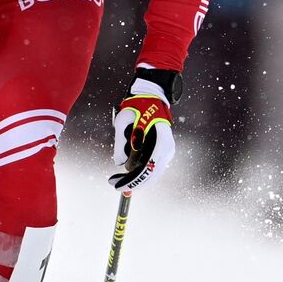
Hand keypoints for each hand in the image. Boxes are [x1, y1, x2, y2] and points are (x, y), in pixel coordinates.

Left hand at [109, 70, 179, 190]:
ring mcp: (168, 151)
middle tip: (114, 184)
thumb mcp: (123, 121)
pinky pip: (153, 167)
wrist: (151, 96)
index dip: (131, 180)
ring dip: (136, 178)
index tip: (116, 185)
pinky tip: (128, 170)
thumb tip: (119, 164)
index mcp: (160, 141)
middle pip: (151, 175)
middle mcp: (167, 149)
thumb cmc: (136, 106)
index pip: (146, 169)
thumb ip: (120, 143)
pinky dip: (141, 171)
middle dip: (133, 182)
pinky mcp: (165, 151)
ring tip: (117, 178)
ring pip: (152, 173)